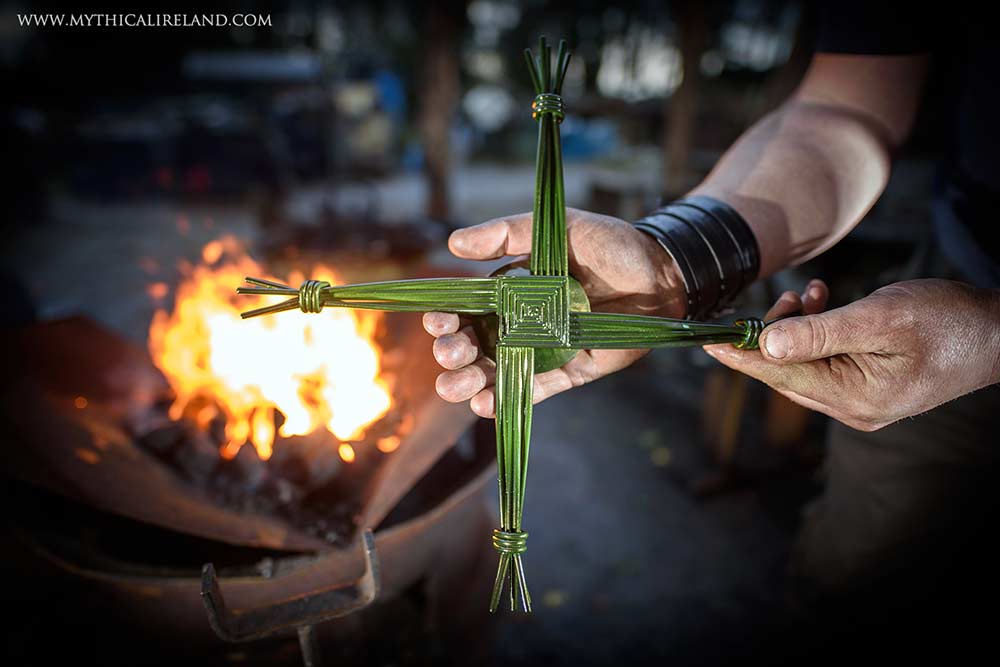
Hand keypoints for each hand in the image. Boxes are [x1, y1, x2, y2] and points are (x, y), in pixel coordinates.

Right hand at [423, 208, 685, 416]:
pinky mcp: (570, 370)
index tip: (439, 321)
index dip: (447, 317)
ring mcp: (544, 350)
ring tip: (456, 387)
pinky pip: (537, 389)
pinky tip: (486, 404)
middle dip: (455, 352)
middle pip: (475, 344)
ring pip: (498, 372)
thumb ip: (507, 233)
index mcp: (511, 290)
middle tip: (450, 353)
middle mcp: (522, 322)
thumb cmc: (608, 245)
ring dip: (472, 383)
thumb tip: (454, 243)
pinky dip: (510, 399)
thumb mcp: (555, 228)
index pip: (468, 308)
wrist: (660, 272)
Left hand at [704, 279, 999, 430]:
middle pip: (787, 372)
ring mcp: (860, 401)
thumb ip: (821, 332)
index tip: (704, 341)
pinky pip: (824, 360)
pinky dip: (817, 330)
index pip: (780, 375)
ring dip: (798, 326)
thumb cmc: (950, 321)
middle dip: (774, 333)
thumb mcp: (881, 318)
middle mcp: (852, 408)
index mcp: (854, 399)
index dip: (740, 355)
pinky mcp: (867, 386)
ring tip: (813, 294)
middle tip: (785, 298)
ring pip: (803, 363)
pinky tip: (823, 301)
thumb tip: (767, 344)